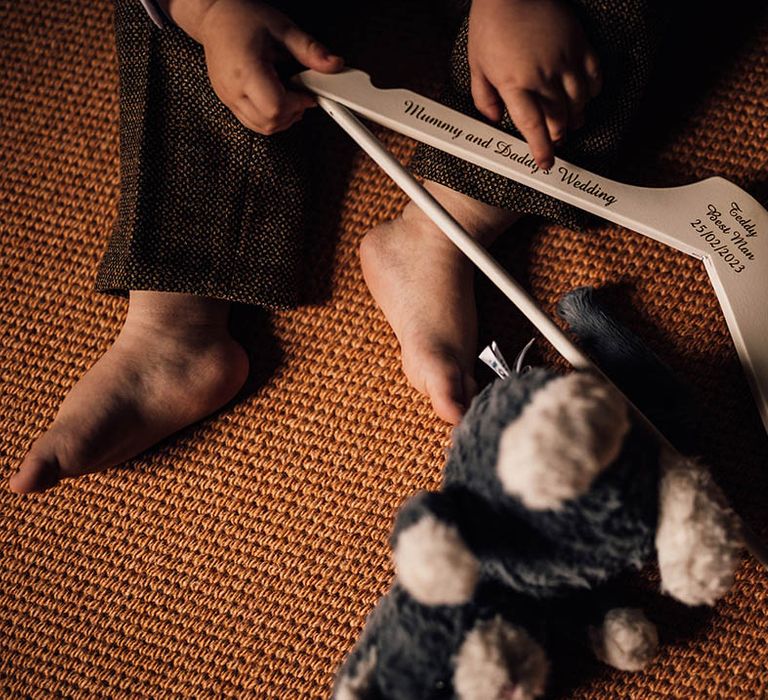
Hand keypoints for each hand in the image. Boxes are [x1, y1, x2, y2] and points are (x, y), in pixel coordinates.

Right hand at [174, 0, 343, 134]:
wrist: (213, 16)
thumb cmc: (241, 18)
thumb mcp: (282, 28)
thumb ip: (309, 49)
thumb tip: (333, 64)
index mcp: (246, 70)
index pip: (275, 107)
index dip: (297, 106)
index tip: (308, 96)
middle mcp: (233, 88)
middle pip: (268, 123)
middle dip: (292, 115)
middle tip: (301, 97)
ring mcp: (227, 97)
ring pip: (260, 128)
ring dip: (281, 120)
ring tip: (289, 98)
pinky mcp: (227, 101)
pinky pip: (251, 121)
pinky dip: (268, 118)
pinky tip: (276, 101)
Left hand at [468, 0, 600, 168]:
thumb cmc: (491, 25)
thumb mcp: (477, 66)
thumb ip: (484, 99)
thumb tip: (494, 121)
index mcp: (515, 84)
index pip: (532, 126)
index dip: (541, 149)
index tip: (545, 164)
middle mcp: (542, 76)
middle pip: (558, 119)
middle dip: (557, 136)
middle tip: (555, 140)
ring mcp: (564, 60)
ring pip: (578, 103)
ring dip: (575, 118)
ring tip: (570, 123)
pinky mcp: (580, 45)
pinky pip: (594, 77)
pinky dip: (591, 92)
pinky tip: (584, 97)